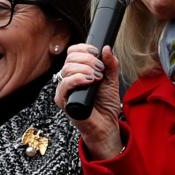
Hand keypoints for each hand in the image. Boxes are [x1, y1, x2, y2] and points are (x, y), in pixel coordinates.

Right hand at [54, 43, 123, 159]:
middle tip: (100, 69)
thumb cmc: (105, 106)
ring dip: (85, 69)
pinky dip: (77, 79)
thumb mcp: (112, 80)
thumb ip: (111, 64)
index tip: (96, 52)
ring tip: (97, 78)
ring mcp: (65, 90)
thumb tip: (106, 48)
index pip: (73, 52)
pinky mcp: (63, 101)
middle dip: (88, 59)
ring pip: (67, 69)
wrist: (105, 126)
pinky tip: (89, 81)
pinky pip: (64, 84)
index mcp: (78, 71)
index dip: (84, 48)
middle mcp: (69, 79)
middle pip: (70, 58)